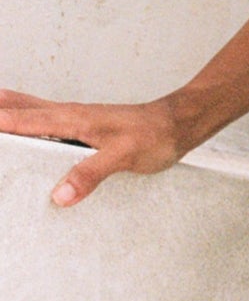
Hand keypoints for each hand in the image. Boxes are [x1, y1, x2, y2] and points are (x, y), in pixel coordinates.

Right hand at [0, 90, 191, 205]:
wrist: (178, 124)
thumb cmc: (155, 135)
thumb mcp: (124, 156)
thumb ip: (92, 172)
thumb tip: (61, 194)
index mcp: (74, 119)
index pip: (26, 119)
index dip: (0, 122)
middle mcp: (71, 116)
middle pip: (24, 106)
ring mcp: (78, 120)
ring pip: (35, 110)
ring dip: (11, 109)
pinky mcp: (87, 128)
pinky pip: (49, 122)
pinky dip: (30, 119)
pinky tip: (29, 128)